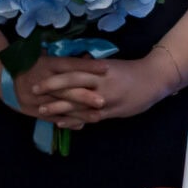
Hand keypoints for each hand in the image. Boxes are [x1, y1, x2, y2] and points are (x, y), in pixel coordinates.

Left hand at [15, 56, 165, 127]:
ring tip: (41, 110)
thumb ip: (93, 68)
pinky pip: (89, 117)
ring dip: (58, 108)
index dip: (55, 74)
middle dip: (51, 89)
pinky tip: (61, 123)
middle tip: (33, 90)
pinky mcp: (111, 111)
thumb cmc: (131, 71)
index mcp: (100, 69)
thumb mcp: (111, 65)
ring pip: (78, 104)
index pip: (73, 71)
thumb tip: (75, 64)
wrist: (154, 80)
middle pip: (72, 85)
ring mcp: (106, 98)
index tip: (39, 74)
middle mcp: (101, 83)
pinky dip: (74, 120)